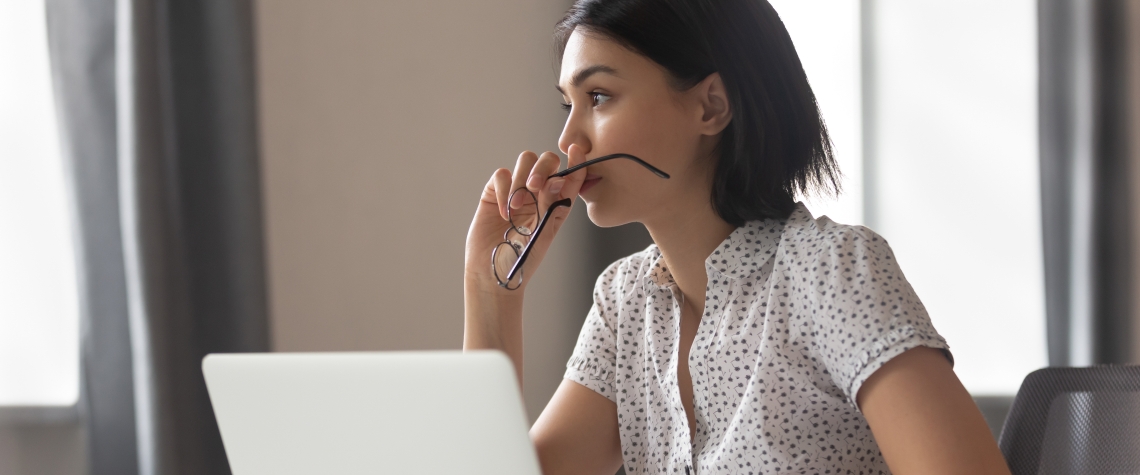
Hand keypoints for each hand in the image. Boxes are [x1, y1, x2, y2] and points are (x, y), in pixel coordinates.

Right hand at [464, 144, 587, 294]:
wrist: (493, 272)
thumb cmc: (523, 259)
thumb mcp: (544, 234)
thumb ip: (552, 206)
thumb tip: (557, 179)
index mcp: (557, 202)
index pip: (570, 175)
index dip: (576, 161)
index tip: (576, 151)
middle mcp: (538, 193)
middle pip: (547, 160)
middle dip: (543, 168)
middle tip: (535, 187)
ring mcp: (516, 190)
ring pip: (525, 160)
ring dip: (522, 178)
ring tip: (517, 205)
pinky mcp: (494, 193)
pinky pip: (501, 175)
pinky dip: (503, 189)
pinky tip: (503, 211)